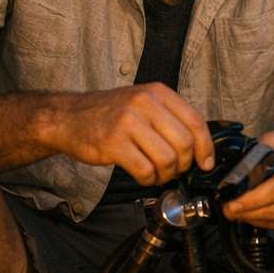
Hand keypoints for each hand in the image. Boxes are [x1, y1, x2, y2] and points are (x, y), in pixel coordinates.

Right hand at [41, 83, 214, 183]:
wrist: (68, 117)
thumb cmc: (108, 114)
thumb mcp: (142, 102)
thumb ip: (169, 117)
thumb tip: (198, 145)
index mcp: (157, 92)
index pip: (195, 121)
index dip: (205, 147)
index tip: (205, 162)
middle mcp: (145, 103)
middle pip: (184, 143)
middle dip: (183, 164)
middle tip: (174, 170)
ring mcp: (128, 122)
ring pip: (167, 159)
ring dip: (165, 174)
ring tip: (157, 174)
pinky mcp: (114, 143)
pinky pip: (145, 170)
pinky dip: (148, 180)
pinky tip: (143, 176)